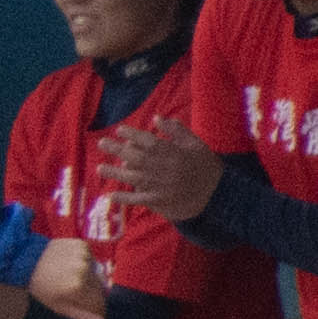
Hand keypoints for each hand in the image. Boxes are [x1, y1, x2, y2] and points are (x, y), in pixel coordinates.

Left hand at [100, 113, 227, 219]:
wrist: (218, 192)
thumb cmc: (205, 165)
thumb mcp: (196, 144)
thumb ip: (176, 131)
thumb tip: (156, 117)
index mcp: (174, 153)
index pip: (149, 141)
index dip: (133, 135)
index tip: (119, 129)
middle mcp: (165, 168)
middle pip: (137, 157)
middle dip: (117, 150)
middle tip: (101, 143)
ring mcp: (162, 185)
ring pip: (134, 178)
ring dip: (115, 173)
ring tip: (99, 168)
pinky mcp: (161, 200)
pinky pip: (140, 199)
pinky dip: (126, 198)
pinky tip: (111, 195)